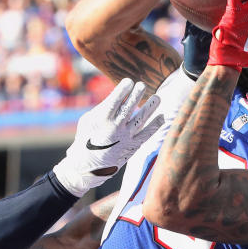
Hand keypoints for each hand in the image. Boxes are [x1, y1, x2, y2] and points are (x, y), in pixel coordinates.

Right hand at [53, 78, 162, 196]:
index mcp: (102, 119)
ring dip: (150, 107)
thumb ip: (103, 108)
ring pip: (141, 119)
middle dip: (137, 94)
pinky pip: (147, 134)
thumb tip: (119, 97)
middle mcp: (116, 127)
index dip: (123, 89)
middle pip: (130, 107)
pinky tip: (162, 117)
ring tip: (157, 98)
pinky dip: (155, 125)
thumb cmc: (86, 139)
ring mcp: (126, 137)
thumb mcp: (88, 121)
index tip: (129, 82)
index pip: (116, 100)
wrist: (87, 166)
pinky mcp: (133, 146)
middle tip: (142, 85)